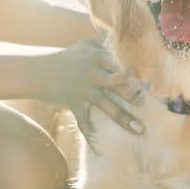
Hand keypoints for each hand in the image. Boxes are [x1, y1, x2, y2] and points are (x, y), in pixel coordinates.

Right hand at [37, 36, 143, 152]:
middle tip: (150, 106)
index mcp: (97, 57)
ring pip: (107, 104)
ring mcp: (83, 89)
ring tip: (140, 130)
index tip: (152, 82)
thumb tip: (122, 37)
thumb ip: (103, 41)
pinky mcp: (74, 103)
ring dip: (124, 118)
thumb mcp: (84, 45)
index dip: (137, 73)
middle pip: (118, 84)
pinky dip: (91, 135)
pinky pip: (84, 121)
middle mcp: (92, 72)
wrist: (37, 71)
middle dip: (134, 95)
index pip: (121, 63)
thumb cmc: (65, 59)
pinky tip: (101, 151)